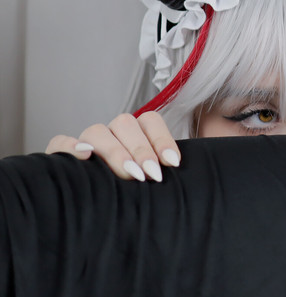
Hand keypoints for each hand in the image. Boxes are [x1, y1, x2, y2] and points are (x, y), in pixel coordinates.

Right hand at [45, 111, 180, 182]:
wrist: (94, 210)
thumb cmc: (133, 192)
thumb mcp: (151, 178)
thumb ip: (163, 169)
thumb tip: (180, 170)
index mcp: (135, 133)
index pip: (150, 121)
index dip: (162, 139)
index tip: (173, 163)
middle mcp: (111, 133)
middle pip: (126, 123)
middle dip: (142, 149)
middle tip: (152, 174)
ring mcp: (85, 141)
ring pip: (97, 131)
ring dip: (115, 150)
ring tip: (129, 173)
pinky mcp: (59, 155)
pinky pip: (59, 141)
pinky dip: (70, 146)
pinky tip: (85, 157)